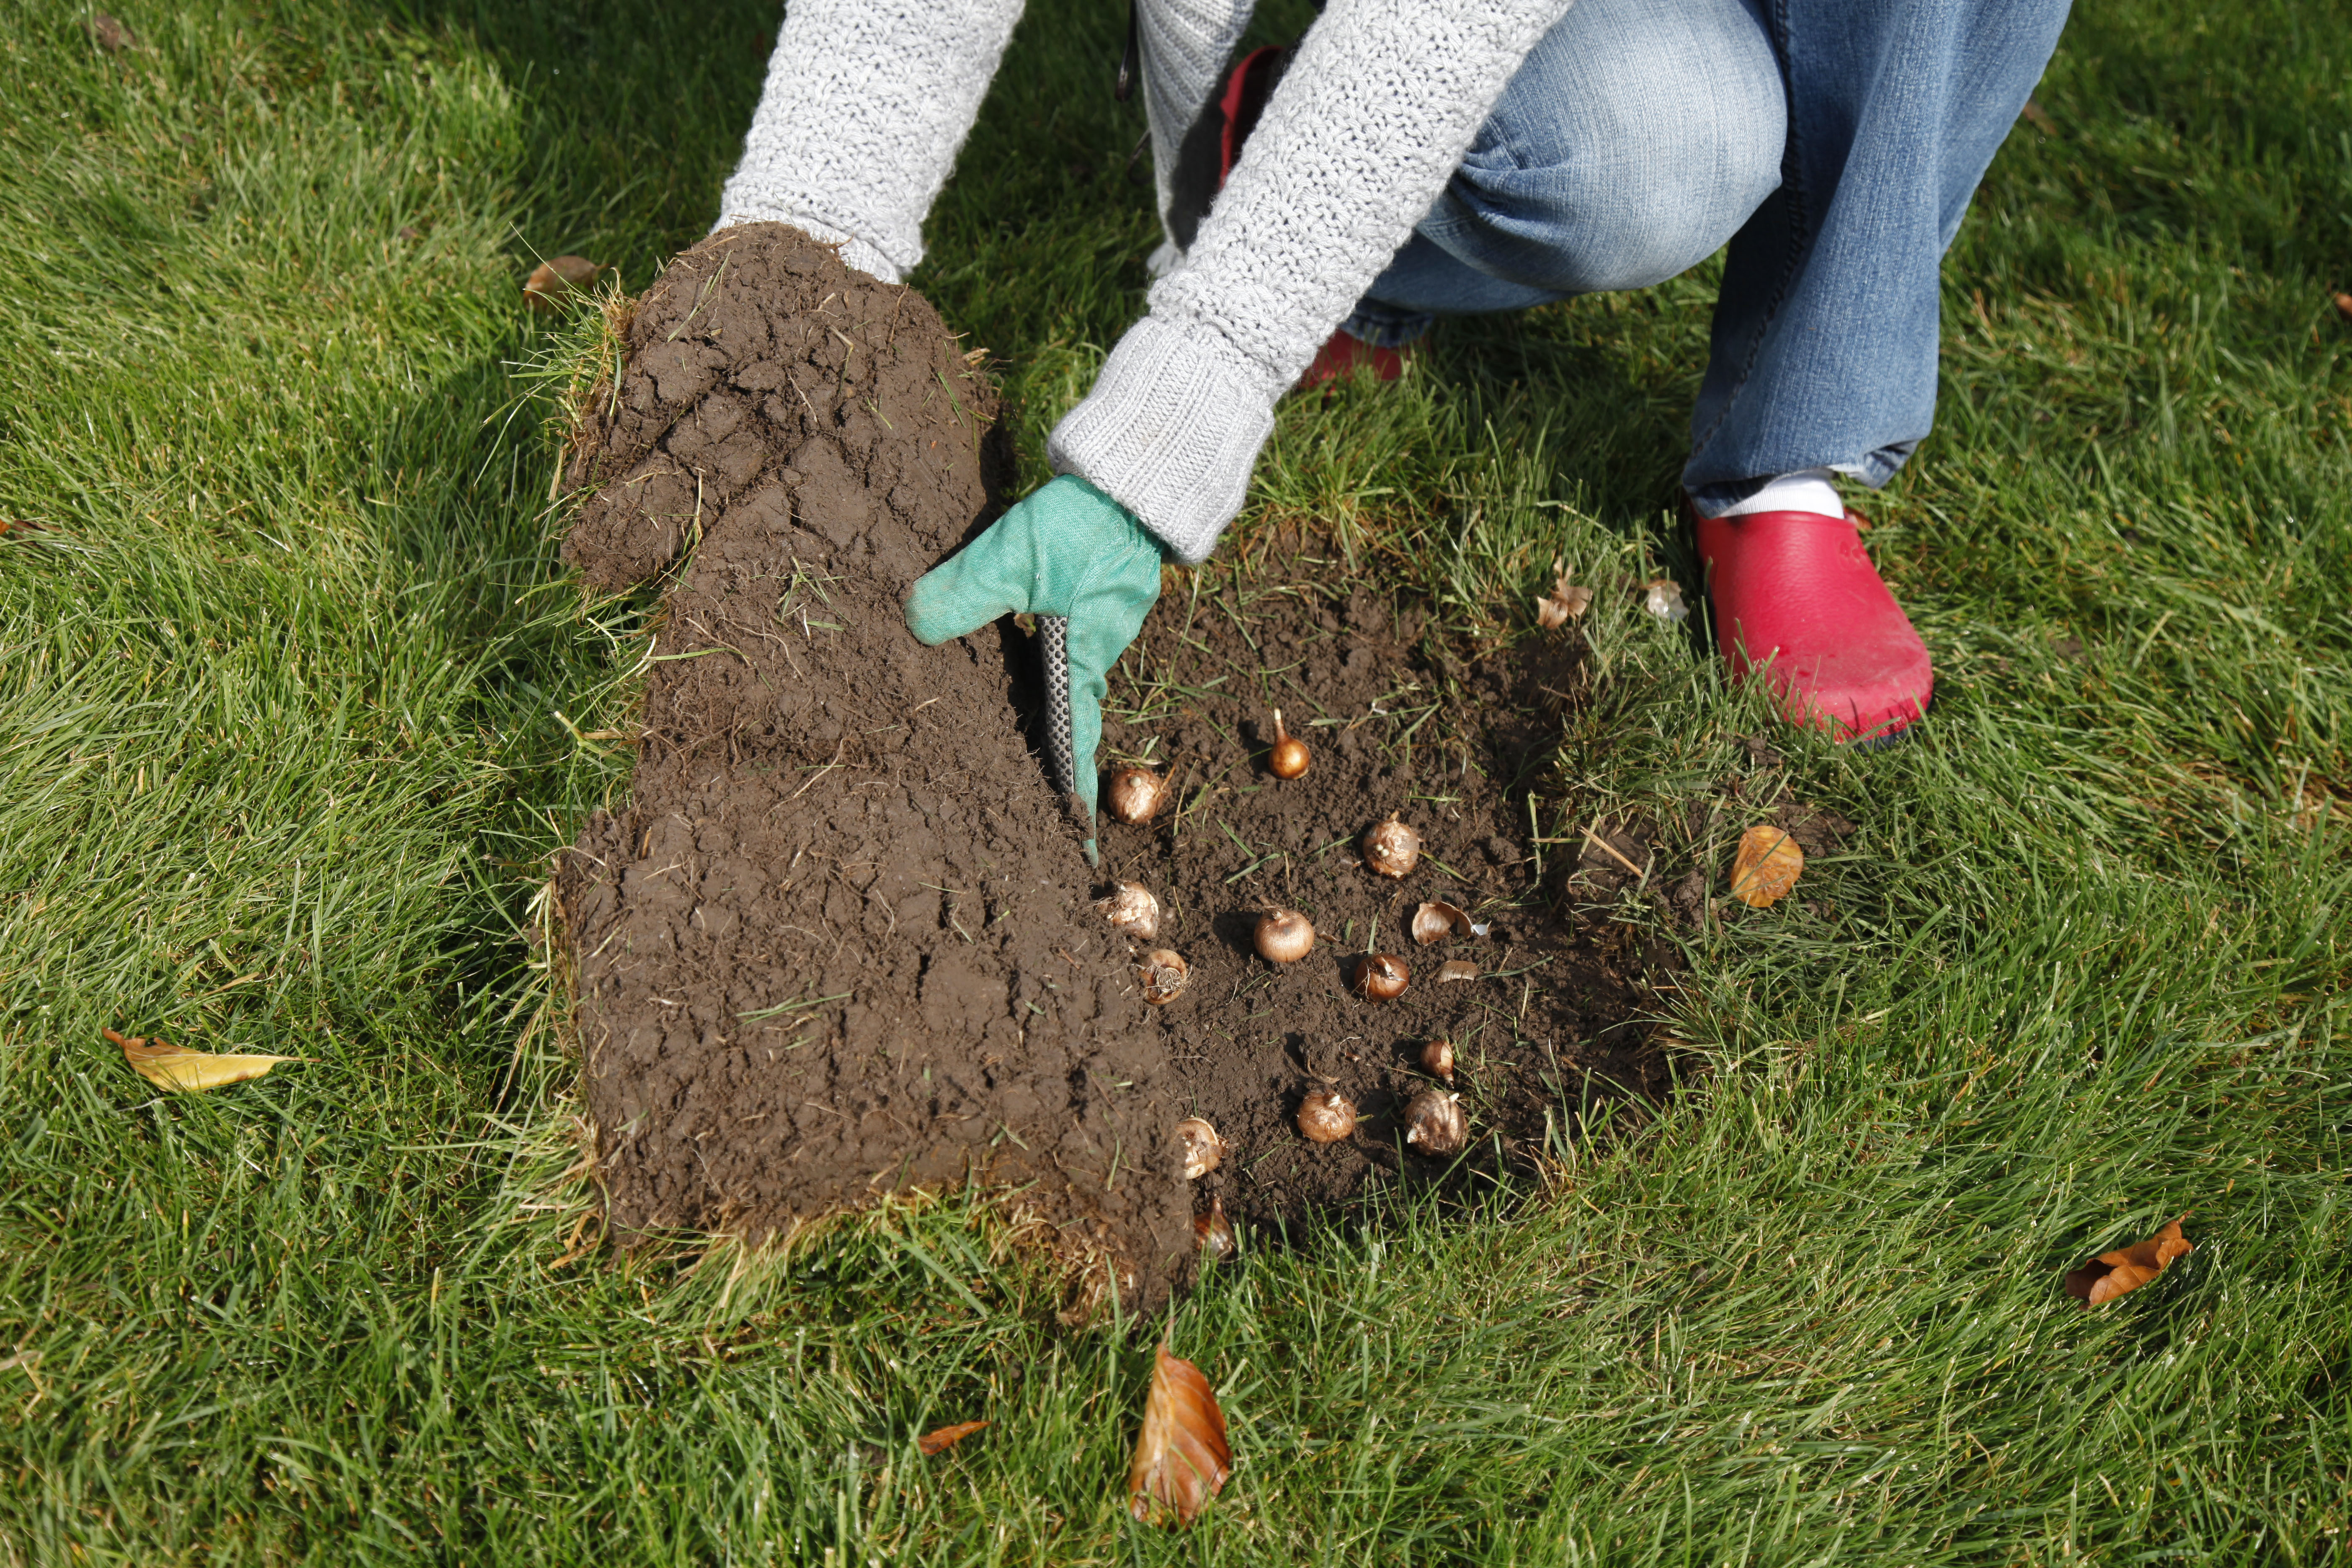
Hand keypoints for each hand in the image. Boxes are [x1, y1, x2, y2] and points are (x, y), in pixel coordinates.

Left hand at [904, 475, 1164, 852]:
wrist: (1131, 481)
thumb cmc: (1079, 523)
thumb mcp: (1012, 556)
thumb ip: (964, 592)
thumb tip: (915, 626)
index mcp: (1078, 660)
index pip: (1074, 743)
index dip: (1071, 794)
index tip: (1078, 844)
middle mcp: (1093, 654)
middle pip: (1070, 719)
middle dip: (1054, 764)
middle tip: (1035, 806)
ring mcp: (1097, 628)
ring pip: (1067, 683)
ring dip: (1047, 715)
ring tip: (1016, 748)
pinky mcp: (1093, 604)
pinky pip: (1068, 651)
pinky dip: (1047, 671)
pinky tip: (1020, 667)